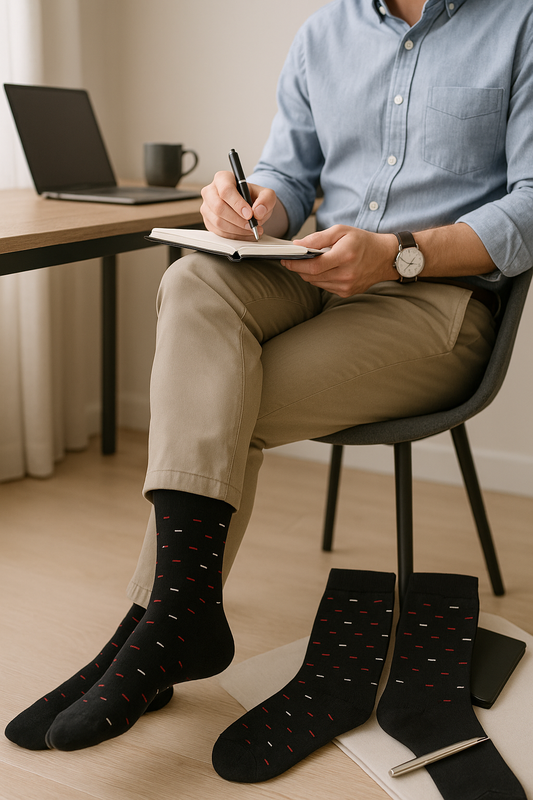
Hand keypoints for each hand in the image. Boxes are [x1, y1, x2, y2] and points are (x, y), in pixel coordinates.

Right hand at [200, 171, 277, 239]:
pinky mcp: (208, 222)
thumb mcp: (266, 194)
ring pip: (218, 222)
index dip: (237, 204)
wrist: (248, 206)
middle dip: (238, 220)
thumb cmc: (253, 196)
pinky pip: (219, 232)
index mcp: (223, 178)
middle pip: (219, 207)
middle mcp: (211, 192)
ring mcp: (207, 207)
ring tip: (251, 229)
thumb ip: (266, 199)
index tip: (250, 214)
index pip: (226, 190)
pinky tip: (245, 233)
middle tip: (252, 225)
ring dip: (237, 229)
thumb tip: (258, 211)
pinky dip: (234, 236)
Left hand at [281, 225, 397, 296]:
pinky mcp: (346, 292)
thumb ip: (318, 238)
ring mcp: (347, 286)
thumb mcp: (341, 231)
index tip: (285, 259)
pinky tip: (325, 269)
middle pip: (312, 276)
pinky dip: (320, 279)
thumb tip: (297, 244)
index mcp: (345, 256)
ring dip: (309, 273)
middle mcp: (346, 274)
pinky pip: (325, 287)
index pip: (313, 266)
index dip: (296, 264)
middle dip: (299, 268)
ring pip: (316, 283)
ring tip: (310, 262)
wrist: (385, 257)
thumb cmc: (362, 241)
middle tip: (293, 259)